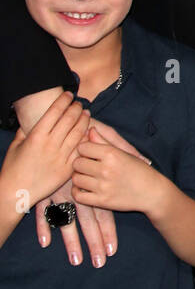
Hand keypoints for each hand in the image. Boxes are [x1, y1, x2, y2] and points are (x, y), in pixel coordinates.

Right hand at [2, 91, 87, 216]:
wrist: (15, 194)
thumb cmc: (12, 169)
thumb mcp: (15, 145)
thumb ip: (25, 129)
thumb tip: (33, 117)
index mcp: (36, 136)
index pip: (55, 111)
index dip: (64, 100)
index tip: (68, 94)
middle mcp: (50, 144)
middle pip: (70, 119)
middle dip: (76, 107)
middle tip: (79, 104)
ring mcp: (60, 157)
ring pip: (78, 132)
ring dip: (84, 120)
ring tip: (86, 113)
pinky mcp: (67, 169)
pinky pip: (81, 150)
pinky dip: (86, 139)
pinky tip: (88, 132)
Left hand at [35, 119, 148, 262]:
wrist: (151, 192)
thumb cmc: (138, 169)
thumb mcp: (123, 152)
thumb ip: (103, 141)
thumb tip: (89, 130)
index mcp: (111, 154)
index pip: (82, 148)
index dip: (83, 149)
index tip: (88, 153)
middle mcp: (106, 169)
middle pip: (77, 163)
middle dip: (80, 163)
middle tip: (86, 165)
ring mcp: (103, 186)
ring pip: (76, 179)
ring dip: (79, 177)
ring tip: (86, 177)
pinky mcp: (102, 201)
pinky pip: (78, 196)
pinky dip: (78, 192)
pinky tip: (84, 188)